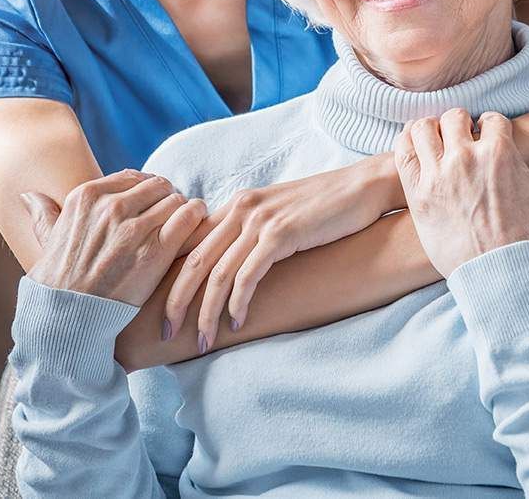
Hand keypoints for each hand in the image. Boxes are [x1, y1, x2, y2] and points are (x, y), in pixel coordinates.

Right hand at [20, 170, 207, 307]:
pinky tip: (196, 225)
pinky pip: (189, 216)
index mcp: (86, 196)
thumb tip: (29, 196)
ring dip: (183, 209)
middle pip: (158, 185)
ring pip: (176, 199)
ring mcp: (134, 227)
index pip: (133, 176)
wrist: (68, 318)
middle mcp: (111, 206)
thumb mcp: (47, 241)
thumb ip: (44, 214)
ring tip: (184, 223)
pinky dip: (196, 216)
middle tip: (171, 215)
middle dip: (166, 198)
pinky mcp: (156, 249)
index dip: (146, 190)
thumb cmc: (59, 281)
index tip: (151, 204)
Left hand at [162, 156, 399, 349]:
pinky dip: (237, 304)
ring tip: (202, 341)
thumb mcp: (280, 216)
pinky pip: (248, 275)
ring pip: (217, 274)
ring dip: (206, 312)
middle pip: (194, 261)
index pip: (189, 243)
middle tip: (166, 334)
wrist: (365, 187)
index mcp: (237, 204)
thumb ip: (254, 234)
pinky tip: (236, 323)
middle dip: (175, 301)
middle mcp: (242, 208)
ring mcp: (261, 219)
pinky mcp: (281, 233)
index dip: (171, 277)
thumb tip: (233, 266)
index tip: (164, 310)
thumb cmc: (327, 207)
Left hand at [394, 109, 528, 278]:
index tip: (490, 139)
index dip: (492, 127)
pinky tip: (417, 149)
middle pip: (454, 118)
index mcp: (500, 153)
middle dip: (462, 124)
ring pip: (423, 129)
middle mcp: (466, 158)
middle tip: (464, 140)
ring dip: (431, 129)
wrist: (503, 279)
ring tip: (438, 142)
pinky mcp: (418, 196)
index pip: (491, 119)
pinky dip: (407, 143)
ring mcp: (438, 175)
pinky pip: (403, 153)